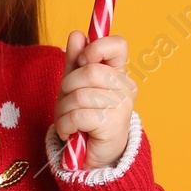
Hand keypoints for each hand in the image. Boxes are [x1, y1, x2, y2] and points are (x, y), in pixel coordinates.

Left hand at [55, 31, 136, 168]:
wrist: (94, 156)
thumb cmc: (85, 118)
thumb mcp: (74, 86)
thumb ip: (75, 61)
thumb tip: (77, 35)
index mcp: (119, 73)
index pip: (118, 44)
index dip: (96, 47)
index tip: (82, 59)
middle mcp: (126, 87)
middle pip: (89, 70)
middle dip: (68, 86)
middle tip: (68, 101)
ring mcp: (122, 106)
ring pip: (79, 95)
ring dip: (64, 110)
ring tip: (69, 120)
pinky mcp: (112, 125)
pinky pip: (77, 115)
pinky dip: (65, 125)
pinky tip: (70, 132)